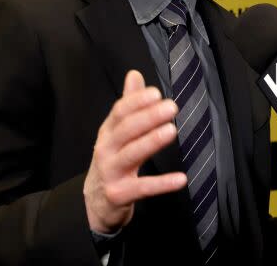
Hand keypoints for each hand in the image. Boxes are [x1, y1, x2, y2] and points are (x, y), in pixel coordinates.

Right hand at [84, 70, 187, 232]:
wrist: (96, 202)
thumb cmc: (112, 160)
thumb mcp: (116, 132)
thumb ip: (128, 104)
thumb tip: (134, 74)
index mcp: (108, 132)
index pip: (120, 112)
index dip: (137, 101)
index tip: (156, 93)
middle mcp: (106, 149)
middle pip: (126, 130)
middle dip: (148, 117)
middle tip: (170, 107)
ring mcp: (111, 172)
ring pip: (131, 154)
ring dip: (151, 142)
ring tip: (172, 130)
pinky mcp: (119, 194)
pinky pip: (142, 187)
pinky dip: (162, 184)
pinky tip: (180, 179)